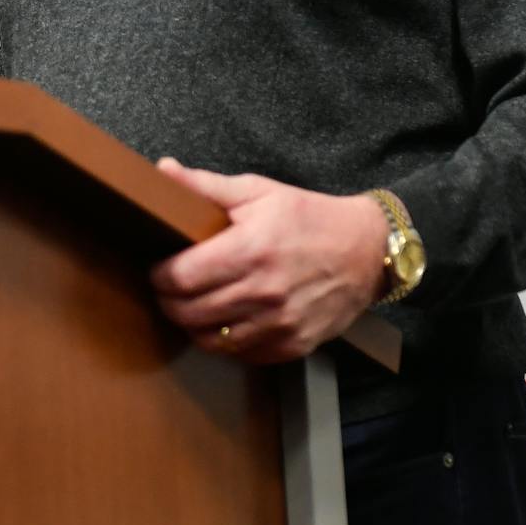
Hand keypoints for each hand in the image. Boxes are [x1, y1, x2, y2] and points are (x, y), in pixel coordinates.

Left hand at [148, 158, 387, 362]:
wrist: (367, 250)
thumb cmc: (308, 216)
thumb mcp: (256, 190)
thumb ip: (204, 185)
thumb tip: (163, 170)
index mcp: (250, 250)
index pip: (182, 277)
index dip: (160, 275)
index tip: (158, 267)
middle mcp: (264, 292)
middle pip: (190, 312)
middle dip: (169, 300)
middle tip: (168, 288)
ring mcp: (280, 324)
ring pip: (211, 340)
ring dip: (192, 324)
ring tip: (191, 305)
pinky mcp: (294, 345)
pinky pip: (242, 355)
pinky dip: (225, 342)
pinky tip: (222, 321)